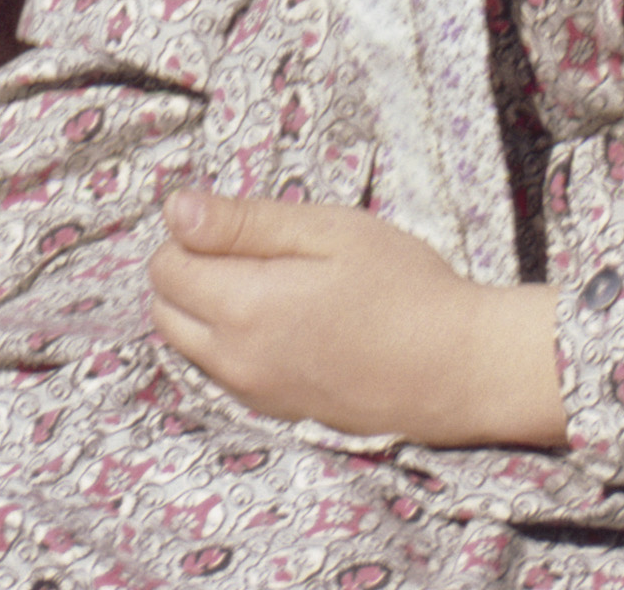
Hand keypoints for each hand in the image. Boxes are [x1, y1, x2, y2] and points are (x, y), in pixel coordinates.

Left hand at [148, 189, 562, 447]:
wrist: (458, 369)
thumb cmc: (402, 286)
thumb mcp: (327, 230)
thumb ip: (243, 222)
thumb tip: (175, 210)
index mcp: (244, 308)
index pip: (166, 267)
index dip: (190, 233)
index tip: (234, 219)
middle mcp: (236, 361)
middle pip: (166, 310)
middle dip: (188, 270)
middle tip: (250, 245)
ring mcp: (255, 394)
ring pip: (188, 345)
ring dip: (204, 308)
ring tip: (268, 278)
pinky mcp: (277, 413)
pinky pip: (221, 373)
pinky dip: (227, 341)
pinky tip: (280, 319)